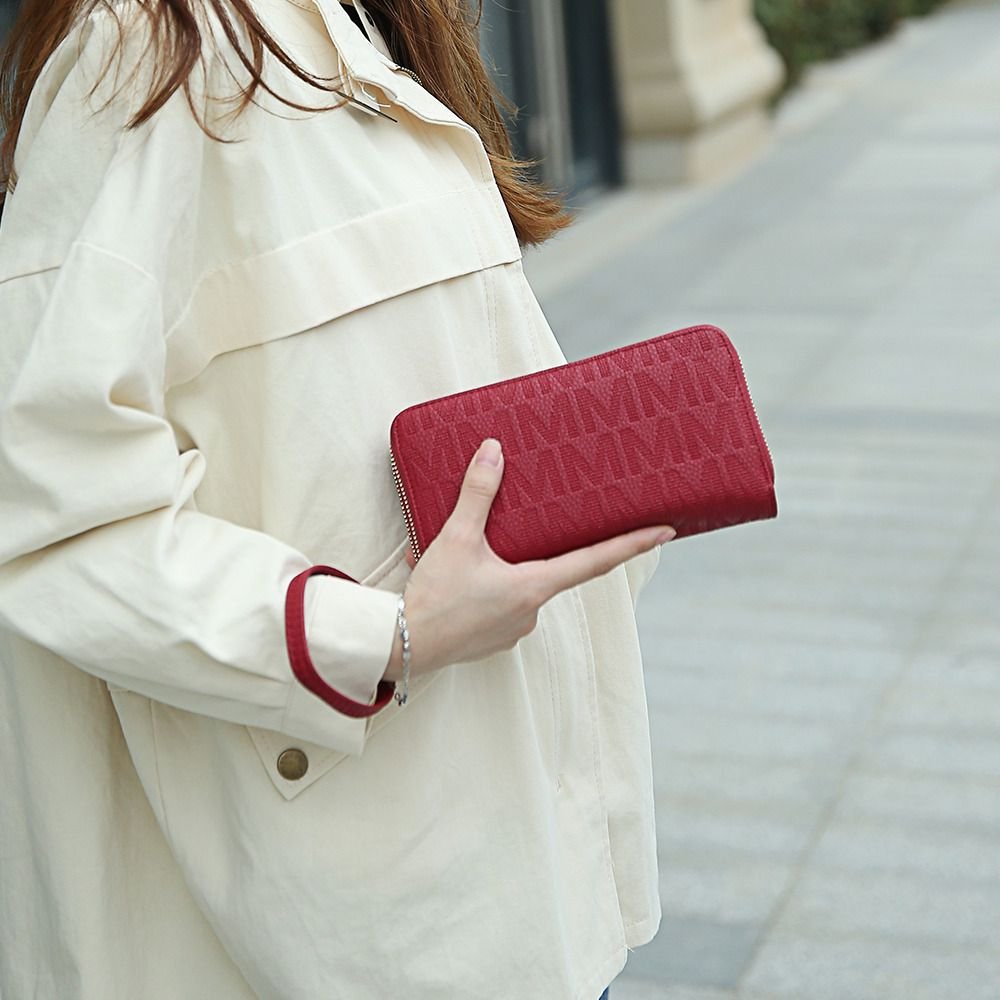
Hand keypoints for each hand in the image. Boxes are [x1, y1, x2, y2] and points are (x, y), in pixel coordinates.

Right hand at [382, 438, 673, 680]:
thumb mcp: (456, 539)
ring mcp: (515, 628)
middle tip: (516, 533)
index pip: (596, 560)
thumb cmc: (434, 597)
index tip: (666, 532)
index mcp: (534, 585)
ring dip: (503, 568)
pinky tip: (462, 580)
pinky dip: (489, 588)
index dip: (633, 544)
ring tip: (467, 557)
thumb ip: (478, 494)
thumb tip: (494, 451)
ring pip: (522, 586)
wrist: (402, 646)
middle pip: (552, 568)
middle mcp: (532, 610)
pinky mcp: (495, 638)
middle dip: (540, 547)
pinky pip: (503, 604)